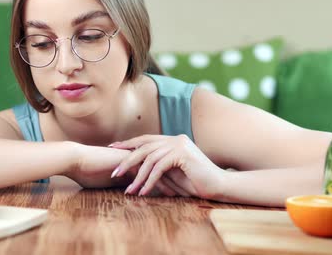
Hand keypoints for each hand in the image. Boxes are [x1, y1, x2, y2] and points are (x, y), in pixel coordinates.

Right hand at [65, 142, 187, 195]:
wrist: (77, 159)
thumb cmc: (89, 169)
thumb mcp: (111, 176)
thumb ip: (123, 179)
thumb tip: (132, 187)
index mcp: (135, 156)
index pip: (157, 166)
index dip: (170, 176)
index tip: (182, 186)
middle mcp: (138, 154)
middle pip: (163, 166)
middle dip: (177, 178)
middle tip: (190, 189)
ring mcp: (135, 156)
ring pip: (159, 169)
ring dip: (171, 182)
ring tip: (183, 194)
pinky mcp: (130, 161)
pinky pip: (148, 173)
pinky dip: (158, 183)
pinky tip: (167, 193)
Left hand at [109, 134, 224, 198]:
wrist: (219, 186)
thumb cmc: (196, 183)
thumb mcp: (173, 173)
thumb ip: (157, 167)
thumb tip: (134, 168)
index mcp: (173, 140)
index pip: (146, 140)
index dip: (128, 144)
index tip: (112, 149)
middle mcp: (175, 139)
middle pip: (144, 146)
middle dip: (127, 160)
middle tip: (113, 172)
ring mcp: (179, 144)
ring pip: (150, 158)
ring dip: (137, 176)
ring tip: (129, 189)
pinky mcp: (182, 154)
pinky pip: (159, 167)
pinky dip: (149, 180)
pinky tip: (143, 191)